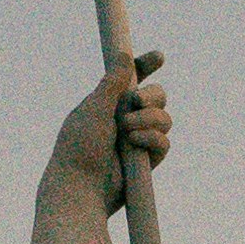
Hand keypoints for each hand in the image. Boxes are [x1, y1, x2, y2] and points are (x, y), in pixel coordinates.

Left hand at [45, 53, 168, 217]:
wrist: (82, 187)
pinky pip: (163, 142)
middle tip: (137, 101)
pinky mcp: (146, 161)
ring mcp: (137, 139)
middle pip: (157, 96)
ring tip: (129, 131)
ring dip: (150, 119)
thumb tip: (124, 56)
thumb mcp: (94, 108)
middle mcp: (125, 118)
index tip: (158, 57)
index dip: (146, 66)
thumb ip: (112, 82)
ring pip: (164, 119)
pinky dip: (152, 139)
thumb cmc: (80, 147)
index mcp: (108, 102)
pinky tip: (136, 144)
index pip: (132, 79)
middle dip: (152, 95)